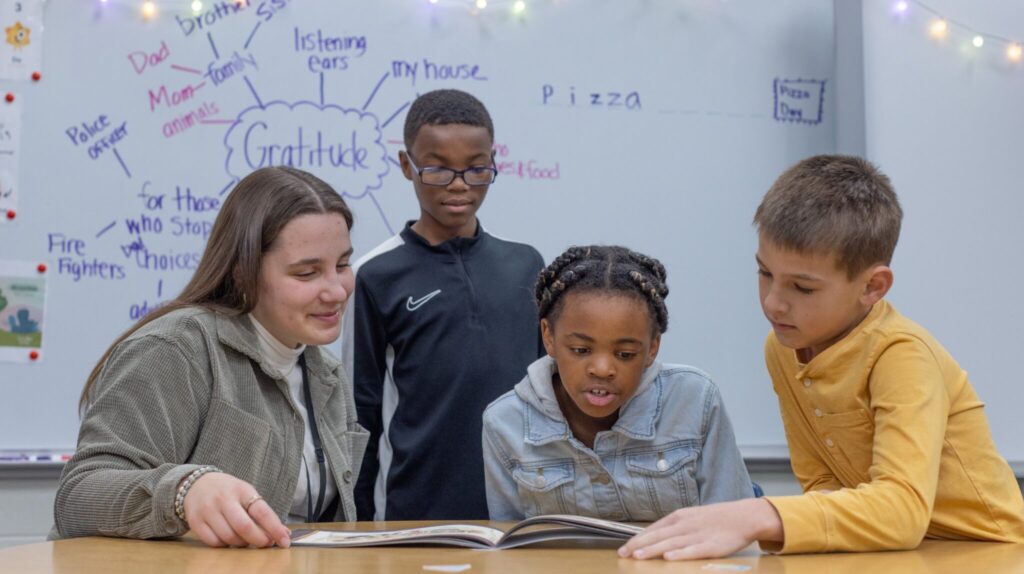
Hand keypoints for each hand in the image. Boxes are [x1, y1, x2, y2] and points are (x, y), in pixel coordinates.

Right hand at [183, 472, 291, 547]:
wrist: (197, 484)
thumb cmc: (228, 492)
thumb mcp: (247, 494)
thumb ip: (263, 513)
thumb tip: (283, 534)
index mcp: (242, 490)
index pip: (262, 511)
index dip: (275, 528)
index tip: (284, 541)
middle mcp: (224, 499)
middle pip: (244, 527)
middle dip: (259, 540)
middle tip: (265, 543)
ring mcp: (208, 510)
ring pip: (229, 537)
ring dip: (242, 544)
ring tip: (245, 539)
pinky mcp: (196, 522)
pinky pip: (214, 542)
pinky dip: (225, 545)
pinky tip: (228, 538)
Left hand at [618, 498, 782, 560]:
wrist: (743, 516)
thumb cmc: (715, 519)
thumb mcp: (691, 517)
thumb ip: (673, 526)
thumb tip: (653, 537)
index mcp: (679, 517)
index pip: (653, 529)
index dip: (637, 539)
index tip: (623, 548)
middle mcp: (685, 525)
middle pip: (658, 536)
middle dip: (638, 545)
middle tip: (623, 554)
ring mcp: (698, 535)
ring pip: (671, 543)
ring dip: (653, 550)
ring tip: (638, 556)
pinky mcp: (711, 546)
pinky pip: (693, 551)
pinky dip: (680, 554)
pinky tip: (669, 557)